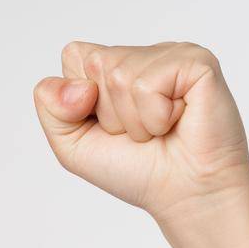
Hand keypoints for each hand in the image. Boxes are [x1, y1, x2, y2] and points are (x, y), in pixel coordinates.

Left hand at [32, 41, 248, 226]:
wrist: (184, 194)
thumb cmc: (137, 170)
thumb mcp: (72, 145)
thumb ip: (51, 107)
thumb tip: (80, 86)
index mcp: (114, 66)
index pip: (73, 55)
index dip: (79, 99)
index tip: (109, 125)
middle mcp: (143, 54)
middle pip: (94, 64)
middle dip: (109, 113)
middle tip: (139, 133)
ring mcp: (171, 54)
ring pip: (120, 75)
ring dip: (134, 120)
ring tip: (159, 130)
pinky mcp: (197, 62)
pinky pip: (148, 84)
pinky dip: (156, 117)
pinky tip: (177, 121)